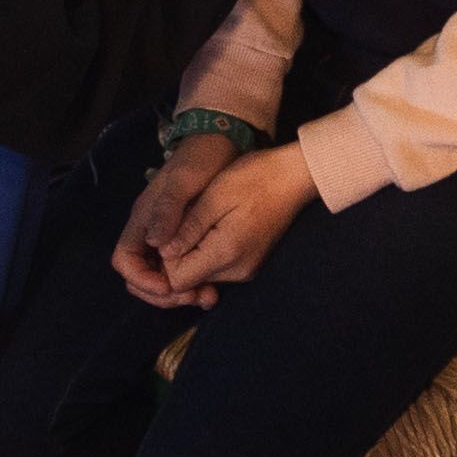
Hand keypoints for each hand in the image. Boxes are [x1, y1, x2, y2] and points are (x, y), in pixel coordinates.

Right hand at [113, 133, 238, 309]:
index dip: (141, 278)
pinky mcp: (186, 237)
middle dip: (162, 292)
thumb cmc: (200, 159)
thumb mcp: (184, 181)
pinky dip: (191, 281)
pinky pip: (179, 268)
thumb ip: (168, 210)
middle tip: (193, 297)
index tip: (169, 286)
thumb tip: (154, 244)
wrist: (221, 143)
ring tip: (206, 297)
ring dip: (179, 290)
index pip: (125, 259)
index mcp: (143, 219)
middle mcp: (150, 231)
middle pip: (141, 274)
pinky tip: (211, 288)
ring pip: (161, 275)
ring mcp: (167, 235)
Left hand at [157, 144, 319, 294]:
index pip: (178, 280)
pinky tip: (209, 226)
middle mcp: (237, 271)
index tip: (169, 230)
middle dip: (177, 256)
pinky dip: (205, 252)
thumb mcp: (215, 196)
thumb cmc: (254, 178)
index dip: (166, 258)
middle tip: (180, 223)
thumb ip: (188, 227)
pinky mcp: (250, 263)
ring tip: (197, 221)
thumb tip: (162, 251)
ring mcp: (246, 270)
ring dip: (191, 252)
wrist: (295, 177)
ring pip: (202, 274)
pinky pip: (217, 267)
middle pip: (190, 280)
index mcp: (225, 254)